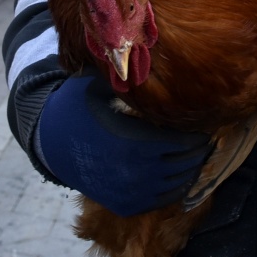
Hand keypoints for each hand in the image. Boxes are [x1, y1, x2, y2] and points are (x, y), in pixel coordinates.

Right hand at [37, 74, 210, 216]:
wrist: (51, 144)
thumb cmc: (78, 108)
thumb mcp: (98, 85)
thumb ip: (127, 75)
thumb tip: (153, 51)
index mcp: (133, 140)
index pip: (182, 142)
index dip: (197, 134)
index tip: (203, 124)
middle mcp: (135, 170)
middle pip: (185, 163)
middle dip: (198, 151)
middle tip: (204, 139)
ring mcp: (131, 192)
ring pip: (178, 184)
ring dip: (190, 169)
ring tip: (195, 154)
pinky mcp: (126, 205)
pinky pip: (163, 200)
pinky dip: (176, 188)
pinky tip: (179, 173)